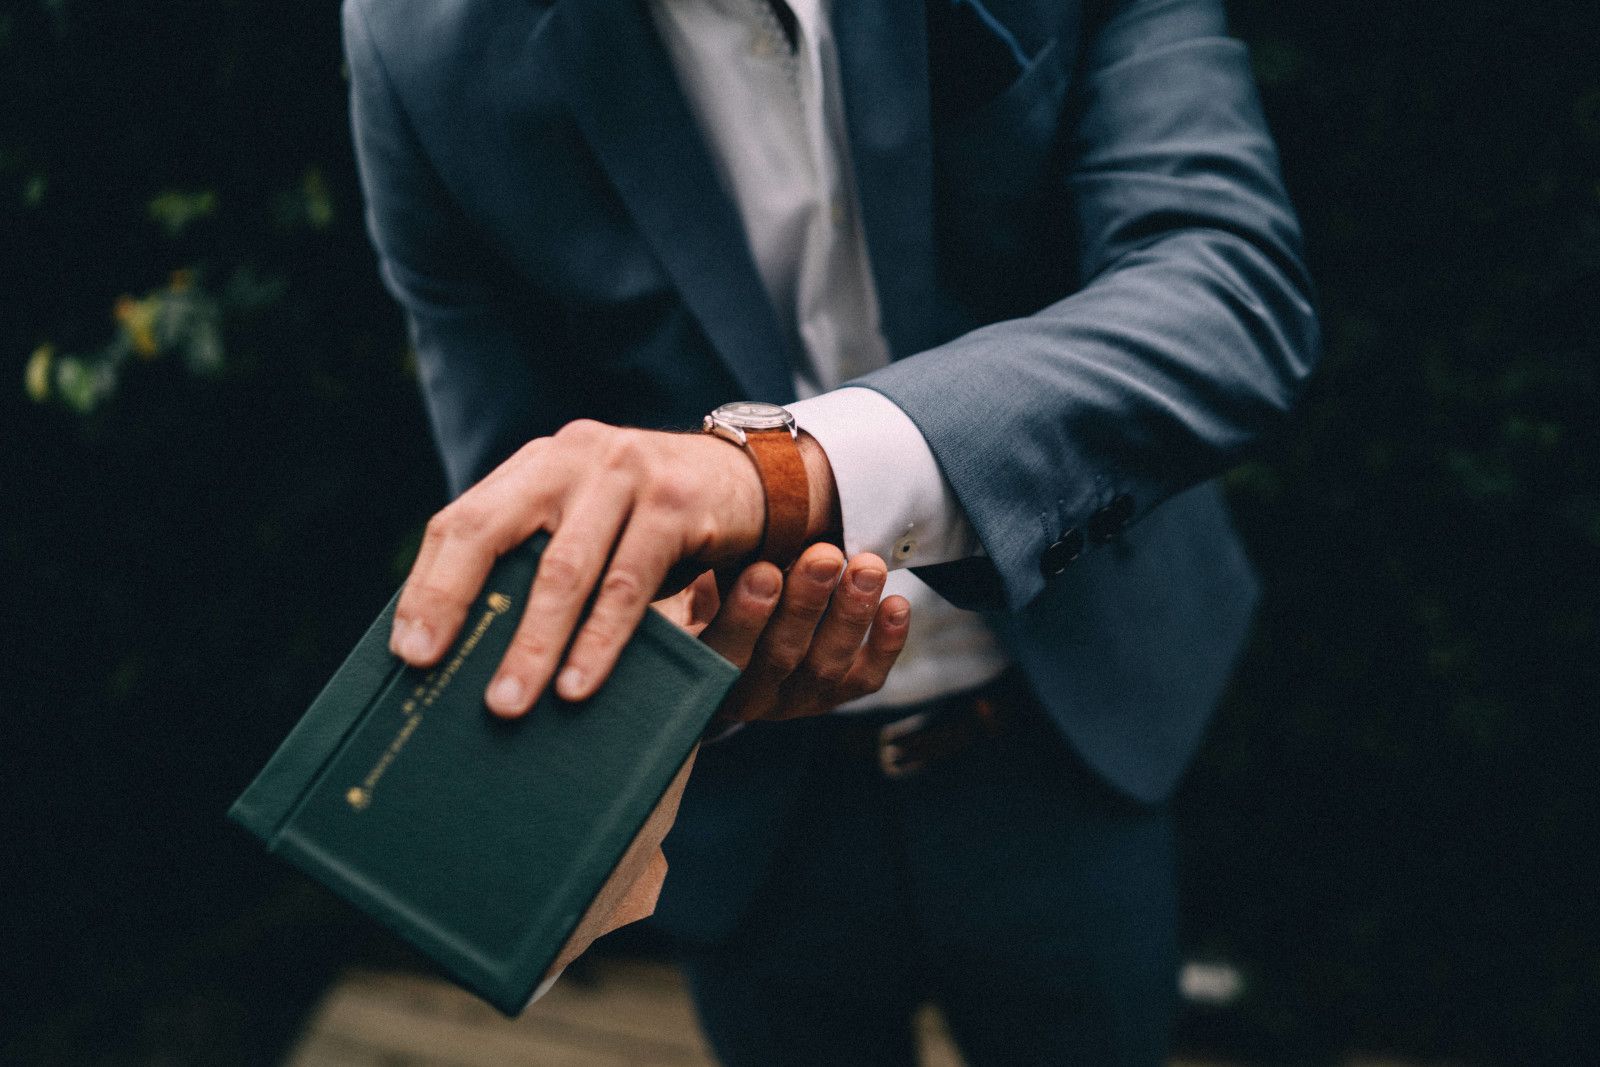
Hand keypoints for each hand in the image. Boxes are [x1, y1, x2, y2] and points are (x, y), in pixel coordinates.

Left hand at [388, 419, 838, 715]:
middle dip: (456, 604)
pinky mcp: (674, 502)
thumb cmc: (654, 525)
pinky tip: (579, 684)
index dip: (428, 585)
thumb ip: (539, 559)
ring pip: (565, 568)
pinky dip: (600, 640)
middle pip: (493, 531)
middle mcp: (572, 457)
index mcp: (537, 465)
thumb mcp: (590, 526)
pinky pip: (628, 583)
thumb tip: (468, 649)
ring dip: (533, 643)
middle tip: (429, 668)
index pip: (460, 520)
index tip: (406, 651)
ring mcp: (624, 472)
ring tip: (509, 703)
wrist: (753, 483)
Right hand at [655, 543, 911, 721]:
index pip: (721, 652)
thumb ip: (693, 569)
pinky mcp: (834, 693)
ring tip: (868, 566)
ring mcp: (795, 698)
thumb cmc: (700, 591)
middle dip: (806, 603)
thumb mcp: (682, 584)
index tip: (763, 569)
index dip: (744, 614)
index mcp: (703, 670)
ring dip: (850, 614)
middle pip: (780, 656)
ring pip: (826, 666)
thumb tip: (710, 532)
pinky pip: (864, 678)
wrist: (728, 625)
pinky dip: (885, 643)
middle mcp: (748, 694)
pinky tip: (897, 605)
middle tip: (825, 556)